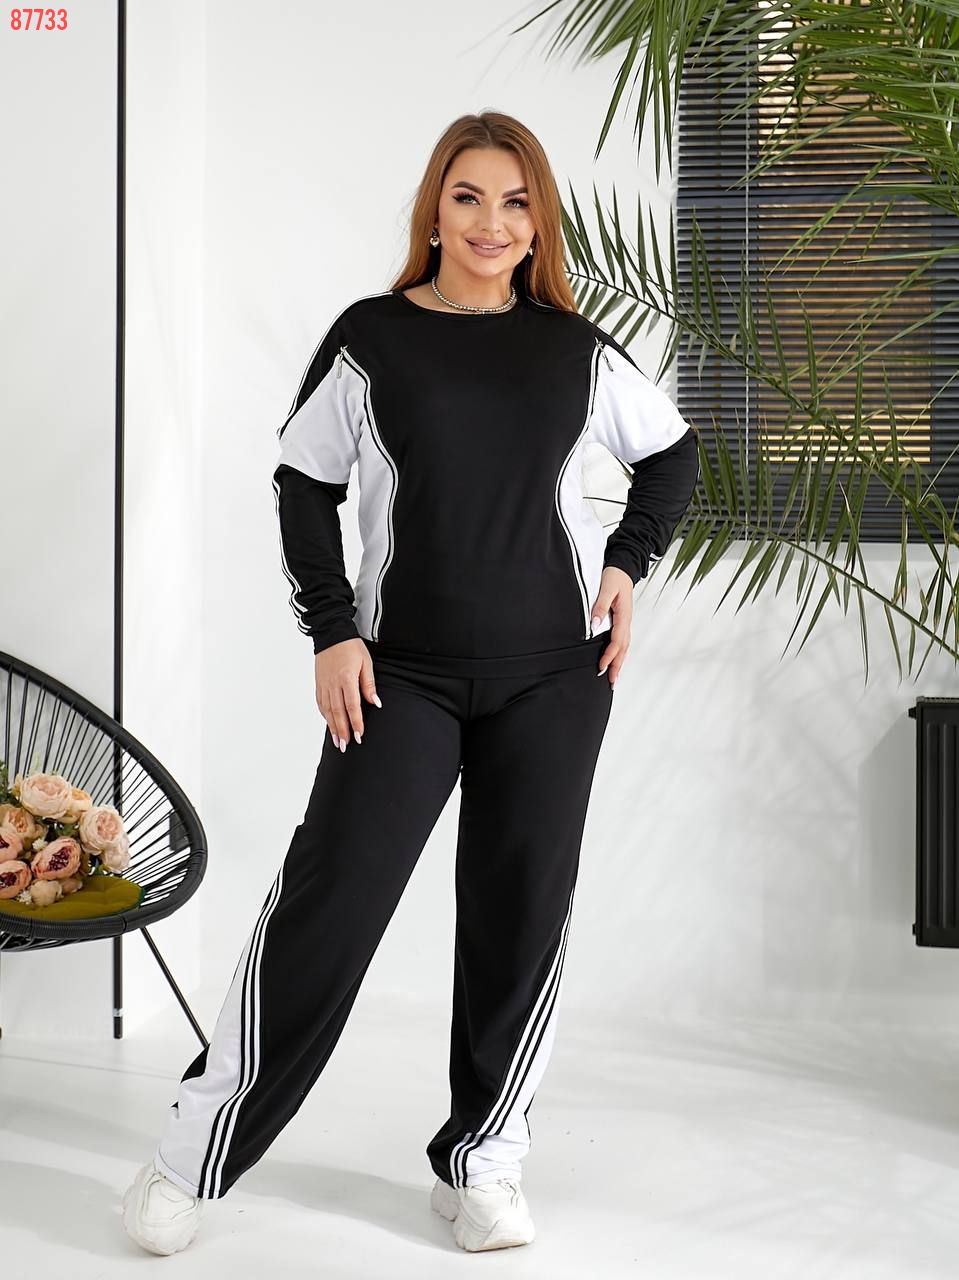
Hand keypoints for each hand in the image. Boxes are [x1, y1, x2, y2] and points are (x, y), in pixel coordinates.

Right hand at [314, 638, 380, 750]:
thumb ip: (369, 684)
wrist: (331, 634)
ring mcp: (324, 684)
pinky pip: (321, 703)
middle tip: (346, 746)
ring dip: (332, 727)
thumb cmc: (351, 647)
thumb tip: (376, 703)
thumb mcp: (366, 663)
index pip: (352, 706)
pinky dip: (325, 716)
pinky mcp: (318, 683)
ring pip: (327, 710)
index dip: (355, 722)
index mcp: (346, 678)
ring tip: (337, 742)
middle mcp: (333, 684)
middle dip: (342, 731)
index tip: (359, 736)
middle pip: (337, 712)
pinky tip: (329, 724)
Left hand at [590, 566, 632, 686]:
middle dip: (617, 666)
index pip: (617, 642)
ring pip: (624, 646)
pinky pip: (622, 640)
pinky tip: (615, 659)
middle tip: (611, 683)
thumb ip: (600, 607)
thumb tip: (595, 626)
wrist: (623, 568)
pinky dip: (619, 652)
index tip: (601, 667)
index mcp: (624, 616)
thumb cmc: (614, 576)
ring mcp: (625, 622)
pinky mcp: (621, 621)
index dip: (609, 656)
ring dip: (619, 662)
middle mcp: (626, 622)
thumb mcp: (606, 589)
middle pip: (623, 649)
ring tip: (614, 677)